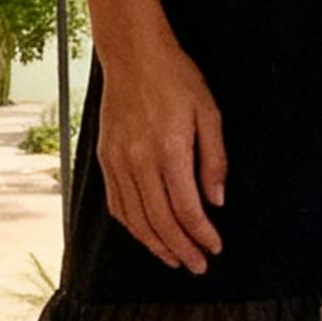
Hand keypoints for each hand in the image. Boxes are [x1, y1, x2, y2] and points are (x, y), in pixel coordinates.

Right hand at [95, 33, 226, 272]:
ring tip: (174, 259)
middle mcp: (138, 161)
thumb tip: (217, 201)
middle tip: (197, 266)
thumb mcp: (209, 113)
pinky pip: (116, 204)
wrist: (133, 55)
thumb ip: (214, 160)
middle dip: (181, 249)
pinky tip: (146, 235)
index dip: (202, 234)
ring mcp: (117, 161)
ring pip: (135, 219)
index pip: (186, 208)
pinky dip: (131, 226)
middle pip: (159, 221)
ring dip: (156, 245)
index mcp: (169, 150)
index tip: (215, 247)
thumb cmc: (176, 79)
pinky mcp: (104, 158)